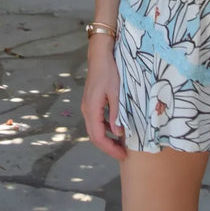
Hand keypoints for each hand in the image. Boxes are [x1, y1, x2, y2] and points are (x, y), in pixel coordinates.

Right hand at [81, 40, 126, 159]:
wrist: (100, 55)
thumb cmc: (109, 71)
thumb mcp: (116, 92)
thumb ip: (117, 113)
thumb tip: (119, 133)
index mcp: (92, 109)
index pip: (98, 137)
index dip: (110, 149)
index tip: (123, 155)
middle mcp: (86, 110)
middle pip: (94, 136)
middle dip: (108, 147)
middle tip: (123, 153)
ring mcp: (87, 106)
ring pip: (95, 129)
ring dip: (106, 139)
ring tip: (121, 144)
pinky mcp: (91, 102)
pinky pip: (96, 120)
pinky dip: (105, 128)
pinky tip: (116, 128)